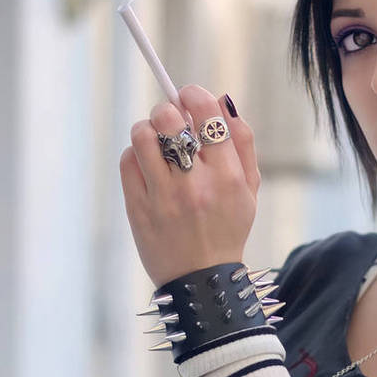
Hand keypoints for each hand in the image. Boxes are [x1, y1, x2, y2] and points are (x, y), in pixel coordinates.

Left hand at [119, 85, 260, 289]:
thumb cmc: (227, 228)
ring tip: (156, 143)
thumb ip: (242, 143)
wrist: (202, 282)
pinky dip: (135, 155)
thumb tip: (224, 101)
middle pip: (168, 119)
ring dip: (148, 131)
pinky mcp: (138, 208)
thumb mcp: (249, 189)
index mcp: (227, 177)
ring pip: (142, 136)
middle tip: (171, 121)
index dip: (194, 95)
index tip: (189, 96)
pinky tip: (148, 167)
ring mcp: (163, 197)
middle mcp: (195, 185)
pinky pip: (127, 160)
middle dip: (167, 111)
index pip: (207, 116)